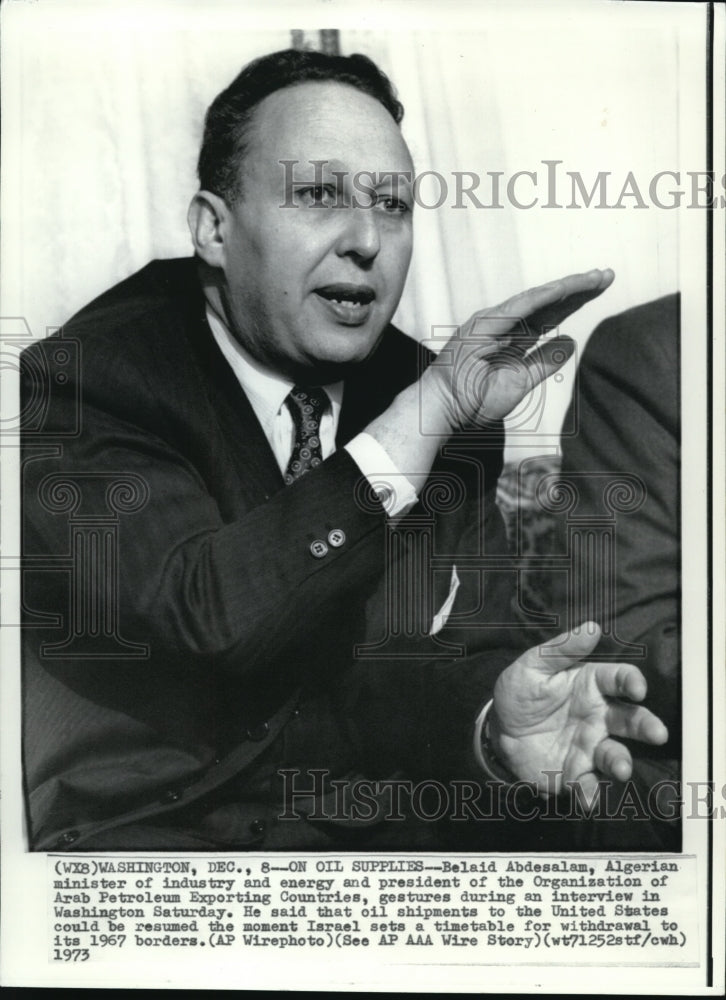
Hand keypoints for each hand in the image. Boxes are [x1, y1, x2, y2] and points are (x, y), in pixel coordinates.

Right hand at [425, 268, 614, 431]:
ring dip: (567, 287)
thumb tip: (571, 343)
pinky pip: (519, 308)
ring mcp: (493, 321)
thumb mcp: (520, 382)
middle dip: (579, 288)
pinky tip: (566, 289)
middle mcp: (505, 323)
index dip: (576, 301)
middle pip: (548, 302)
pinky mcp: (484, 325)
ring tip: (595, 278)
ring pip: (538, 299)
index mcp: (513, 337)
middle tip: (608, 275)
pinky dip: (543, 297)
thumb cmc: (474, 400)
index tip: (602, 289)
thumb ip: (544, 362)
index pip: (551, 314)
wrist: (444, 409)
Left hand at [490, 622, 668, 805]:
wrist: (499, 731)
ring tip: (621, 769)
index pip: (619, 679)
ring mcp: (590, 746)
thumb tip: (591, 627)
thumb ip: (560, 649)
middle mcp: (599, 716)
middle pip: (630, 719)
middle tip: (657, 733)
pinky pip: (588, 784)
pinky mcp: (576, 772)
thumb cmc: (521, 693)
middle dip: (646, 725)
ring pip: (615, 755)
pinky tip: (587, 798)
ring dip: (621, 762)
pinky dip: (590, 793)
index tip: (637, 688)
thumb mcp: (533, 665)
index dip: (632, 682)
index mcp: (591, 685)